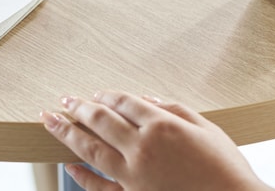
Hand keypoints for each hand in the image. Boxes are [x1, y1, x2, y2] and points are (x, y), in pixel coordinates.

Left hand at [42, 91, 271, 190]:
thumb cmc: (223, 166)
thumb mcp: (205, 127)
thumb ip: (175, 109)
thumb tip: (147, 99)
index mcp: (162, 126)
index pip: (125, 103)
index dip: (108, 95)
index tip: (98, 93)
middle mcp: (142, 148)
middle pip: (102, 121)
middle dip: (80, 107)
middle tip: (65, 99)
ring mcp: (133, 175)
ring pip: (91, 150)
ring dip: (68, 132)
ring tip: (51, 121)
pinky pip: (99, 186)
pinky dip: (80, 177)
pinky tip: (68, 166)